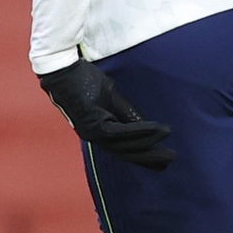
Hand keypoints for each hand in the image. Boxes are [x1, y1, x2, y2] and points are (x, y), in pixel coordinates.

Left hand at [38, 60, 174, 170]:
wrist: (61, 69)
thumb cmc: (82, 79)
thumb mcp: (110, 96)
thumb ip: (125, 112)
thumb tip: (144, 124)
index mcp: (97, 131)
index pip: (123, 149)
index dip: (143, 156)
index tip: (161, 164)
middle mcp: (94, 136)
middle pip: (126, 153)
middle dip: (149, 158)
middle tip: (171, 160)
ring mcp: (92, 131)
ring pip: (125, 145)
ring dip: (149, 146)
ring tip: (168, 147)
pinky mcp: (93, 122)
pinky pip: (121, 131)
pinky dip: (140, 131)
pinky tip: (157, 131)